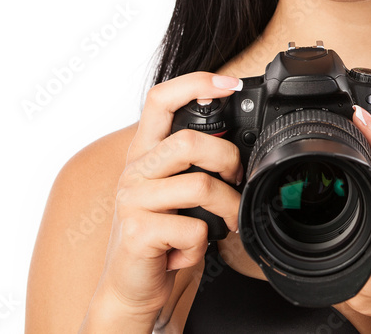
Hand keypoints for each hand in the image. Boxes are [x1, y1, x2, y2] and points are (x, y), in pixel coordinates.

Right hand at [89, 72, 244, 325]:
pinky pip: (193, 227)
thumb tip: (237, 139)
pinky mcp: (138, 232)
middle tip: (236, 179)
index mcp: (145, 151)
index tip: (230, 84)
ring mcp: (133, 200)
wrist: (135, 287)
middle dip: (227, 159)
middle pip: (190, 140)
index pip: (161, 98)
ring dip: (227, 208)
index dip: (196, 83)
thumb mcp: (179, 189)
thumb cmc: (165, 234)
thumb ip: (196, 161)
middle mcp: (135, 169)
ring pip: (200, 185)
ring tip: (225, 222)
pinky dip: (203, 243)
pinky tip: (190, 249)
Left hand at [342, 104, 370, 330]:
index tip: (339, 186)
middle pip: (328, 221)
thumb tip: (360, 118)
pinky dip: (353, 260)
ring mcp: (362, 285)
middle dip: (340, 211)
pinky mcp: (360, 302)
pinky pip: (340, 273)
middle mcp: (369, 257)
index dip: (331, 186)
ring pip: (330, 249)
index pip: (333, 195)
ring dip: (344, 237)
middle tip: (368, 211)